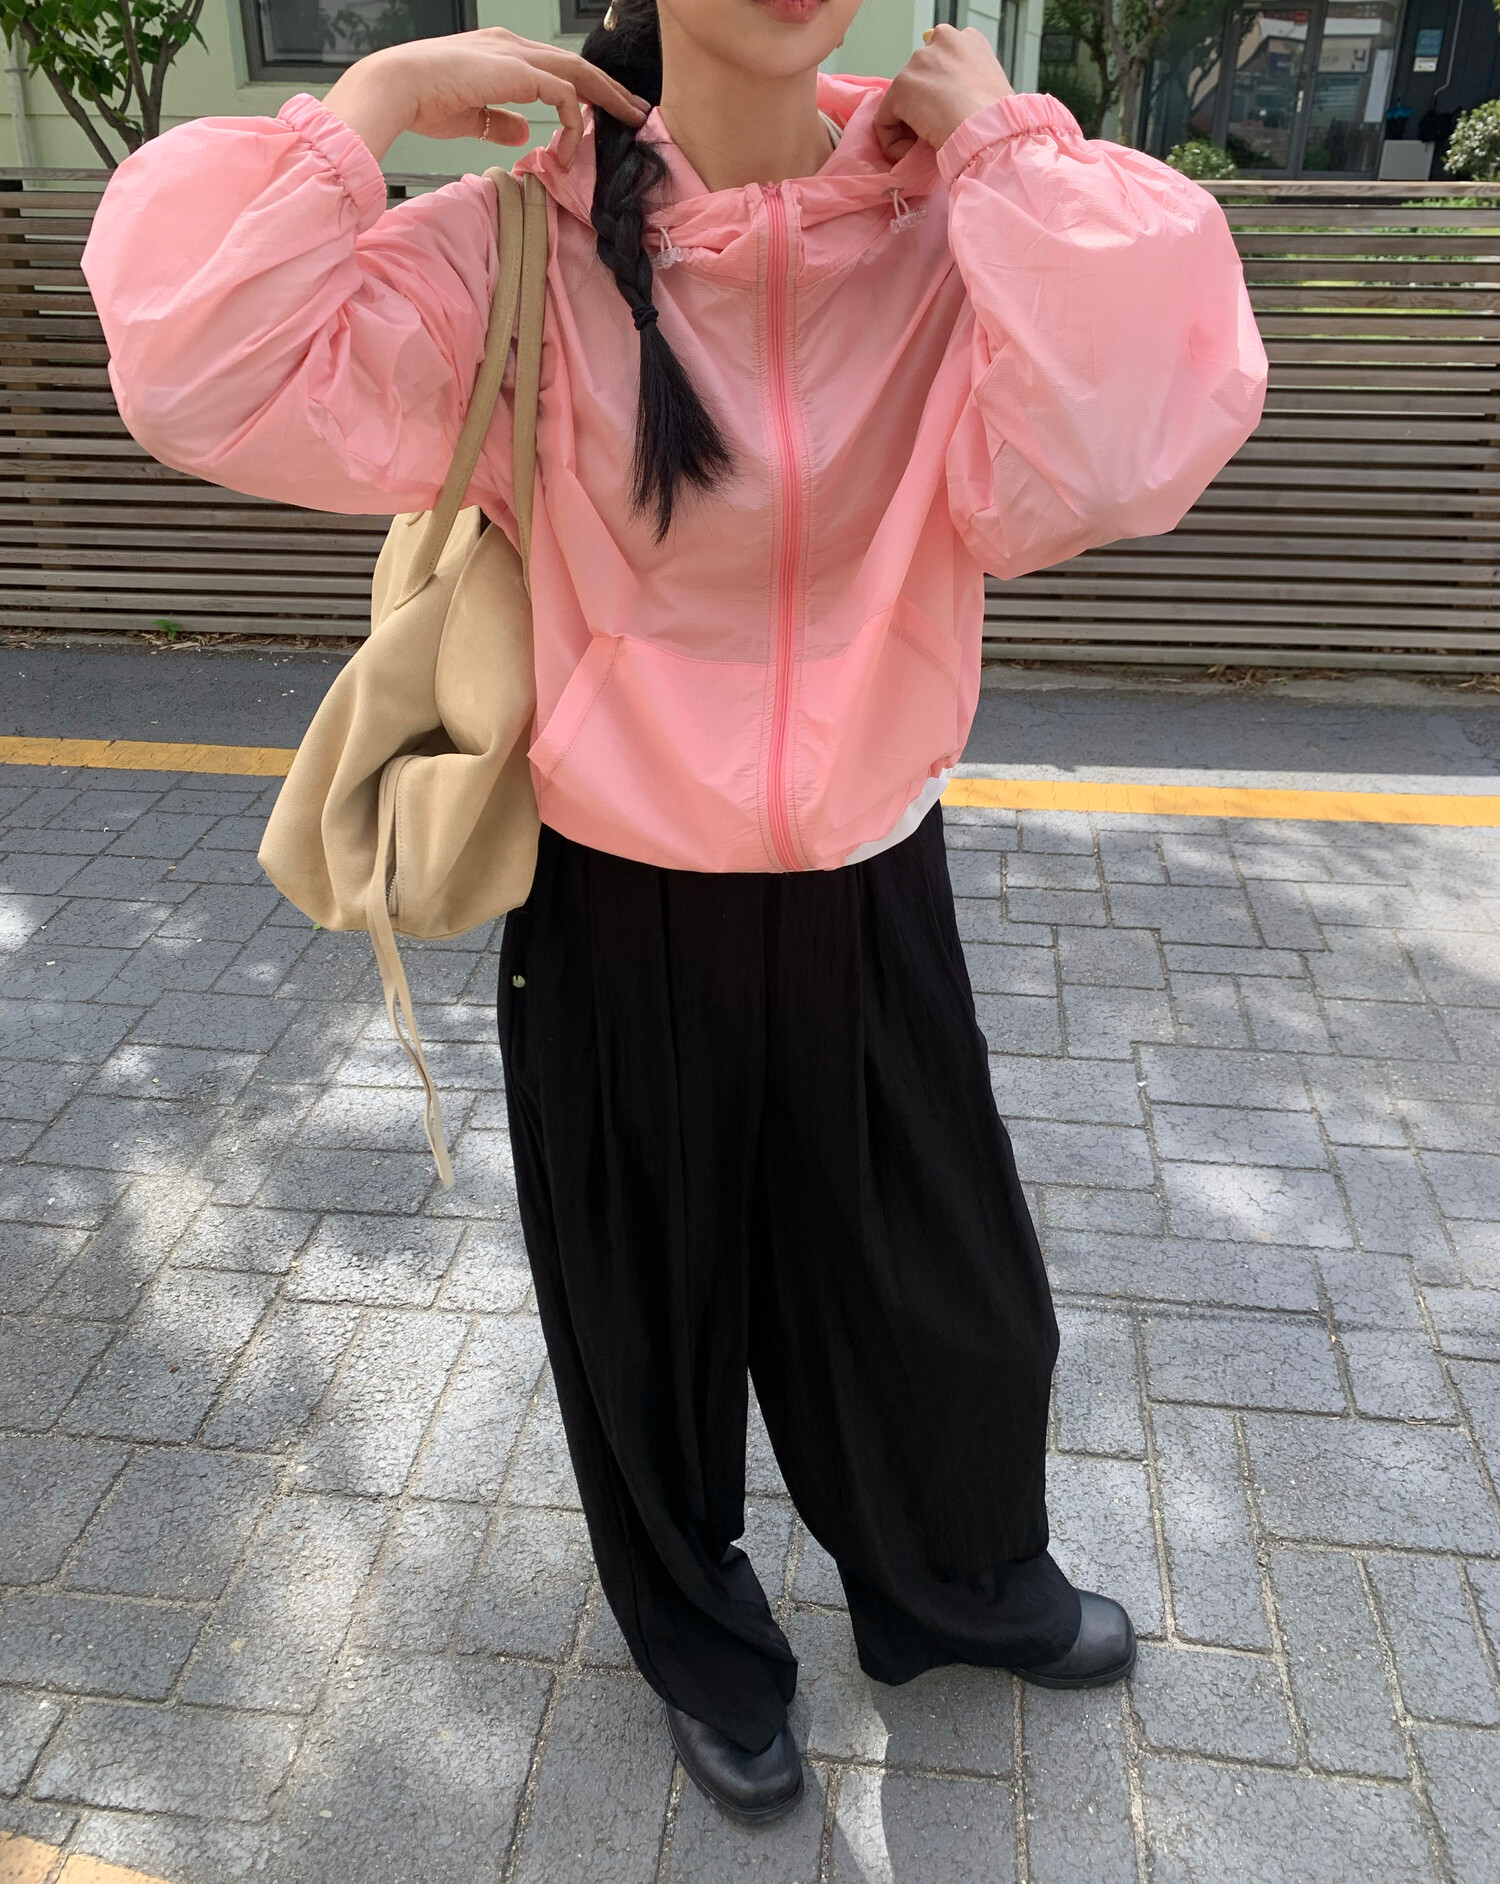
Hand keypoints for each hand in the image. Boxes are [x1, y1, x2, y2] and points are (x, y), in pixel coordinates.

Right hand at [322, 27, 650, 165]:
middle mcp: (514, 47)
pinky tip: (571, 151)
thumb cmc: (422, 101)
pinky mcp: (518, 72)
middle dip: (610, 90)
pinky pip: (563, 95)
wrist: (397, 86)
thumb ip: (499, 120)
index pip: (555, 69)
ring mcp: (517, 55)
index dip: (585, 92)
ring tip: (630, 122)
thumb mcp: (470, 116)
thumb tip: (523, 132)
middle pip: (576, 66)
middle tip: (638, 114)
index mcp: (502, 55)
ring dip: (608, 98)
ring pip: (578, 73)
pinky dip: (573, 123)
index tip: (605, 115)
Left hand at [873, 24, 1013, 162]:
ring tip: (929, 142)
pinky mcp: (901, 86)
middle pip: (919, 77)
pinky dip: (894, 142)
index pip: (941, 61)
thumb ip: (969, 84)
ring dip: (911, 125)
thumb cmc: (997, 119)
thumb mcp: (990, 90)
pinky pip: (885, 121)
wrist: (988, 131)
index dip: (942, 91)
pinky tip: (912, 151)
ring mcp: (920, 61)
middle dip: (923, 104)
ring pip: (902, 100)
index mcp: (969, 40)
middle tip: (938, 129)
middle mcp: (943, 40)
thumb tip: (954, 101)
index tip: (950, 113)